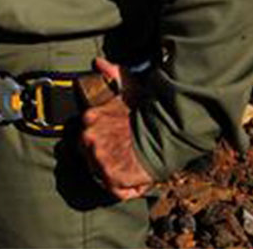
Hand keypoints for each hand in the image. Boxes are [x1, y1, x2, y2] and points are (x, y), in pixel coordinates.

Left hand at [78, 57, 154, 200]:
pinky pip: (113, 190)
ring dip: (114, 173)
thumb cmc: (148, 109)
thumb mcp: (129, 85)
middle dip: (105, 157)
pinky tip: (137, 181)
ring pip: (99, 172)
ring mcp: (98, 159)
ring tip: (132, 166)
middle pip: (89, 155)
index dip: (101, 140)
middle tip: (124, 155)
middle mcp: (89, 138)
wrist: (166, 131)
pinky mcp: (111, 177)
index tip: (116, 141)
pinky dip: (125, 189)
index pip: (86, 135)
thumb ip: (112, 72)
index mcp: (89, 118)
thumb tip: (99, 62)